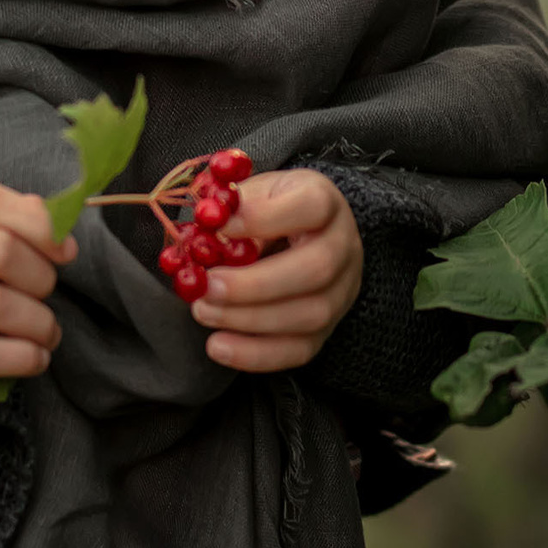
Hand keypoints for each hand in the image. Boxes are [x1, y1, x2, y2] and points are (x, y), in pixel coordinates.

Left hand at [190, 168, 362, 372]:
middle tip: (209, 287)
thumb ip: (232, 207)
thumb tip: (205, 226)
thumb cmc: (271, 212)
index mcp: (325, 202)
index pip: (311, 205)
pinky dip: (255, 354)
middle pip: (315, 269)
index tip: (220, 226)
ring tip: (204, 311)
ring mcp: (341, 292)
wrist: (302, 238)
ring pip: (309, 316)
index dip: (263, 218)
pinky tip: (218, 345)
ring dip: (248, 320)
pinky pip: (299, 351)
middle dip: (255, 284)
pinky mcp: (328, 329)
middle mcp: (343, 247)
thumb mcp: (255, 193)